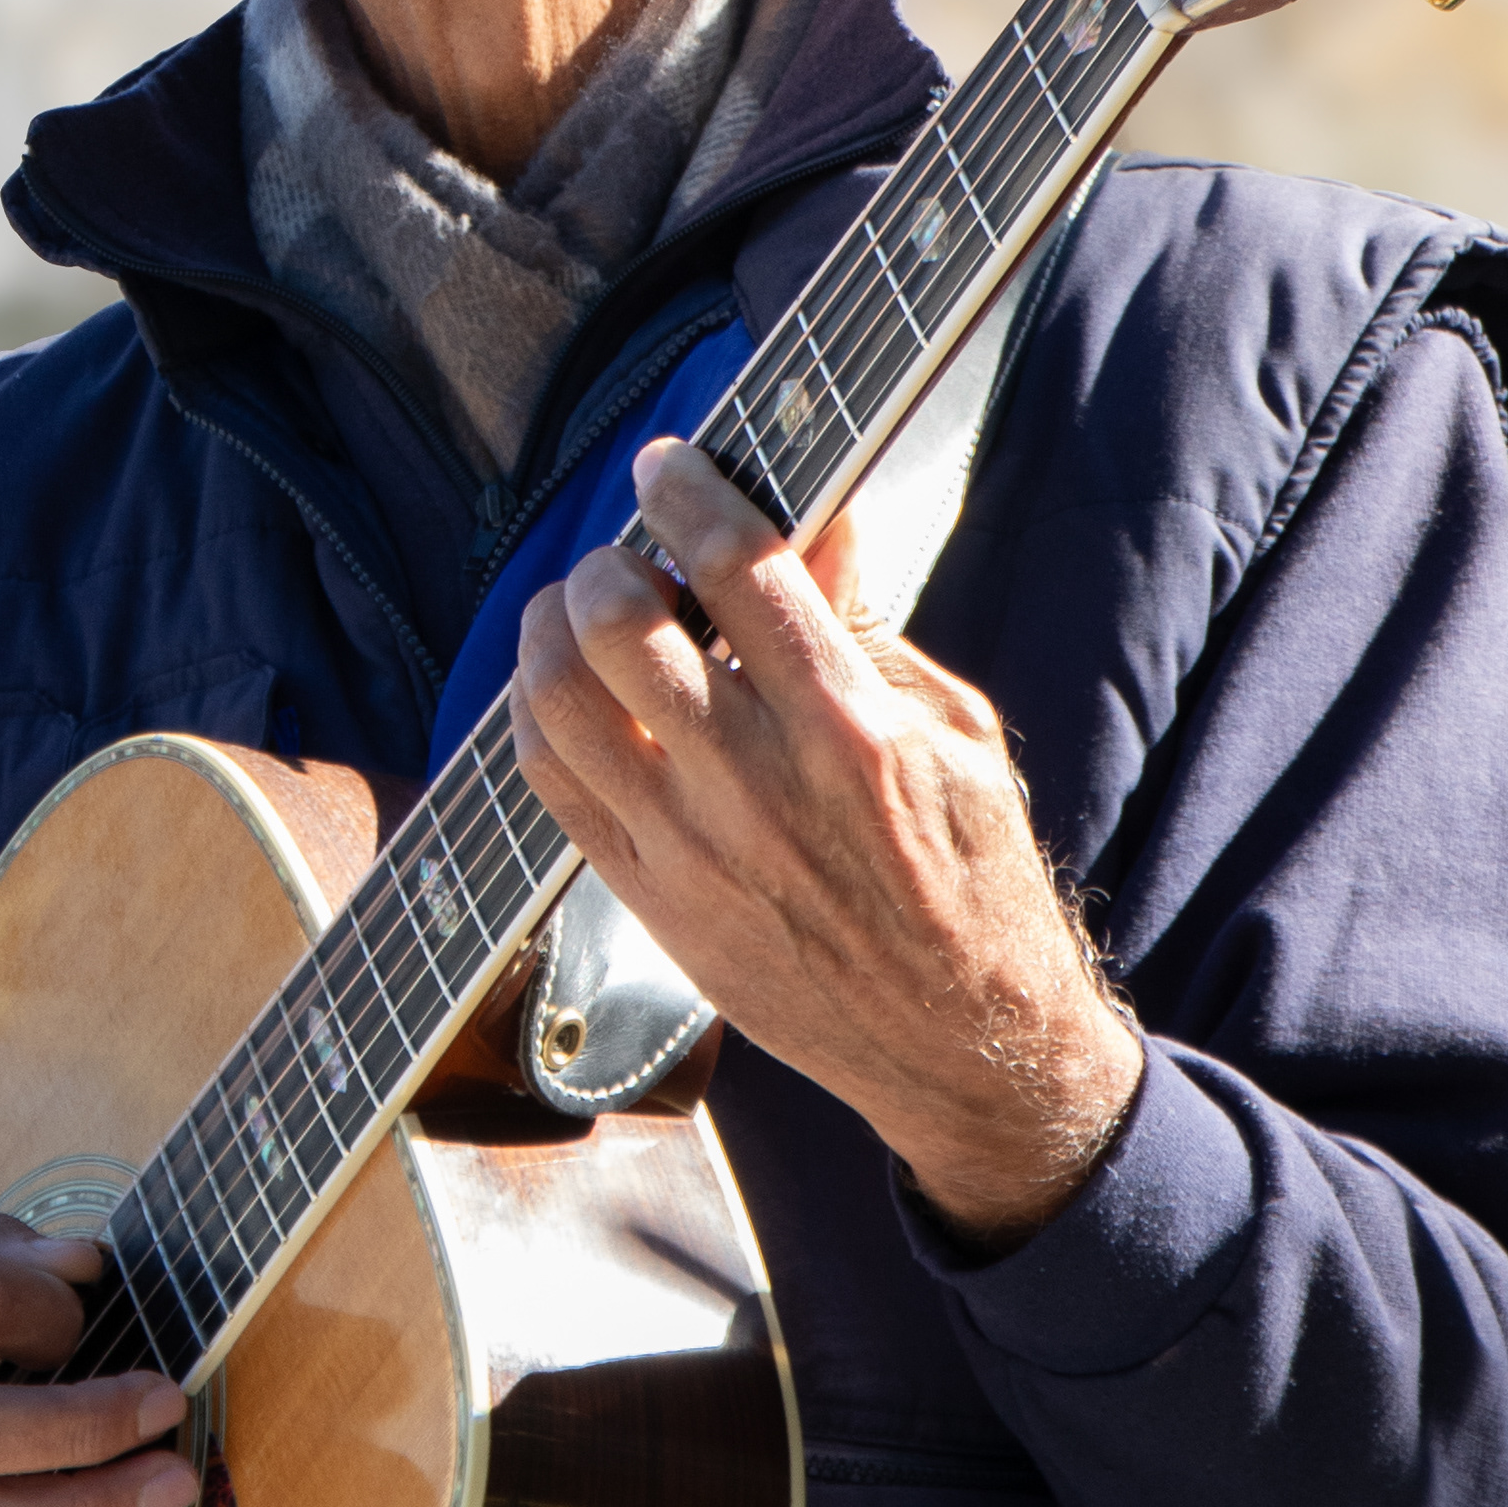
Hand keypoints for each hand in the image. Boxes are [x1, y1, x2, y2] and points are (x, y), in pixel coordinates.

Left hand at [510, 437, 1144, 1249]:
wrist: (958, 1043)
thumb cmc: (972, 878)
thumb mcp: (957, 736)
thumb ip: (871, 629)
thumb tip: (820, 522)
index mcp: (850, 726)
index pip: (739, 567)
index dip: (687, 492)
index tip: (667, 463)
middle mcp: (757, 783)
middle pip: (620, 625)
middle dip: (608, 562)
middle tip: (628, 556)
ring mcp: (690, 847)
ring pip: (559, 702)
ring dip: (551, 631)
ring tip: (579, 614)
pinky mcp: (650, 899)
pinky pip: (548, 784)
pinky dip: (535, 714)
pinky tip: (562, 690)